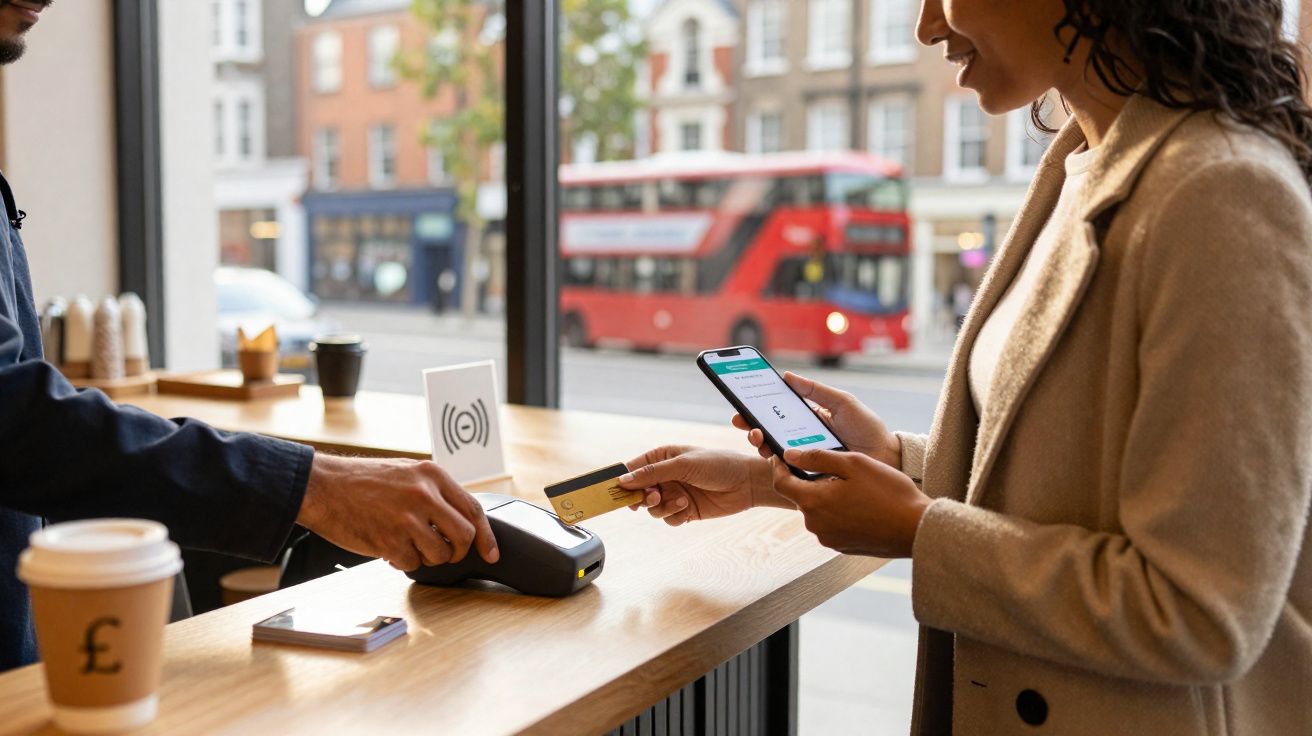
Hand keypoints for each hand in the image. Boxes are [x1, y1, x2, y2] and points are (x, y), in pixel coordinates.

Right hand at [297, 453, 499, 571]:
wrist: (323, 486)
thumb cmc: (361, 480)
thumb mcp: (406, 472)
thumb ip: (434, 491)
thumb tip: (459, 519)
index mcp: (432, 475)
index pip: (473, 509)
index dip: (486, 536)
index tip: (491, 552)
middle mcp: (424, 495)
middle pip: (463, 536)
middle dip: (457, 552)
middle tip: (445, 553)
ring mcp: (407, 519)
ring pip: (440, 555)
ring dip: (427, 557)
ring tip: (407, 543)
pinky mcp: (389, 540)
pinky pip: (412, 563)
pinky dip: (403, 561)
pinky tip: (388, 546)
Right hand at [617, 446, 782, 525]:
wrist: (746, 483)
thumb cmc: (717, 464)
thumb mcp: (683, 465)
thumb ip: (651, 473)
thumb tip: (623, 481)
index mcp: (661, 457)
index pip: (632, 469)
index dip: (622, 480)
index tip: (615, 491)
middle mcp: (665, 476)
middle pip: (639, 492)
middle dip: (644, 497)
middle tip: (653, 497)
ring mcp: (674, 493)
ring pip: (653, 508)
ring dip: (663, 507)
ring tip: (681, 500)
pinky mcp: (685, 509)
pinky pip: (668, 518)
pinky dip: (675, 516)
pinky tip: (688, 508)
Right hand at [733, 372, 900, 467]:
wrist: (886, 457)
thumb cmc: (866, 428)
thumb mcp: (841, 402)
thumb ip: (815, 390)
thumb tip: (787, 376)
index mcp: (807, 420)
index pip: (776, 414)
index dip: (756, 409)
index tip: (742, 403)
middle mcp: (802, 440)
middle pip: (768, 433)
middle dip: (750, 426)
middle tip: (742, 421)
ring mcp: (805, 459)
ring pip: (773, 452)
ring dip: (759, 443)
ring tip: (756, 437)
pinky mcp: (810, 476)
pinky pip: (788, 471)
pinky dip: (776, 463)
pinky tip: (772, 455)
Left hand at [770, 448, 930, 557]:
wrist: (916, 528)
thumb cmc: (888, 492)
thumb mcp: (853, 464)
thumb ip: (817, 458)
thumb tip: (790, 455)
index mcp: (814, 502)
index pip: (781, 483)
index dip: (778, 467)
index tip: (781, 456)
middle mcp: (815, 525)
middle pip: (801, 497)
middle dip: (809, 481)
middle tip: (832, 467)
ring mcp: (828, 538)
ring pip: (817, 510)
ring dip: (826, 497)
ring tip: (852, 485)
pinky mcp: (842, 547)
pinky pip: (831, 524)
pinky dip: (838, 512)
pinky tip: (860, 504)